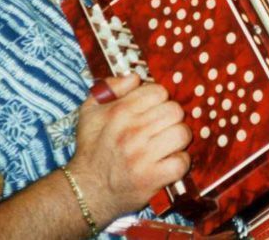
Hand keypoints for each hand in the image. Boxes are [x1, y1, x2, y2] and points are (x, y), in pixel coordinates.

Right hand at [67, 75, 191, 225]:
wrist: (86, 189)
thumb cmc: (91, 148)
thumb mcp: (89, 111)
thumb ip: (110, 87)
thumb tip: (135, 77)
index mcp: (120, 112)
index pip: (158, 91)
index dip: (158, 99)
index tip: (152, 110)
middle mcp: (133, 131)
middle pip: (175, 111)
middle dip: (170, 118)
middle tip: (160, 128)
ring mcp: (143, 155)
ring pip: (182, 133)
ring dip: (177, 139)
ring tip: (166, 144)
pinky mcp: (153, 177)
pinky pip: (182, 161)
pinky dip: (178, 162)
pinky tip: (166, 162)